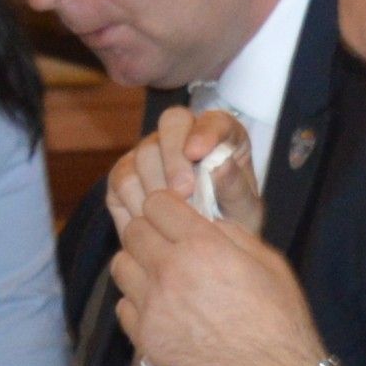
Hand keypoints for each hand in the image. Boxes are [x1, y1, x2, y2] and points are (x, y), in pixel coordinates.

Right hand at [105, 107, 258, 235]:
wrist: (203, 244)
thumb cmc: (231, 220)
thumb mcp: (243, 210)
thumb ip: (235, 188)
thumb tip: (222, 165)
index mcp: (221, 135)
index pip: (212, 120)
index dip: (204, 132)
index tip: (198, 153)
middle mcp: (184, 135)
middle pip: (171, 125)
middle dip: (174, 158)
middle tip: (183, 191)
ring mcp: (152, 151)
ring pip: (143, 153)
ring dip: (157, 186)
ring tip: (173, 215)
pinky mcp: (126, 172)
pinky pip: (122, 179)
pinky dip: (135, 201)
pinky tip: (152, 220)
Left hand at [112, 180, 323, 365]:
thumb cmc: (279, 323)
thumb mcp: (270, 264)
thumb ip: (232, 234)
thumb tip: (205, 223)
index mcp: (202, 247)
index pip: (157, 203)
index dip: (167, 206)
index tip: (175, 215)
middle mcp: (170, 272)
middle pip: (133, 231)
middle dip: (150, 230)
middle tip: (168, 244)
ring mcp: (153, 308)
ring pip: (121, 266)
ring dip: (139, 265)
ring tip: (161, 276)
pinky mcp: (145, 339)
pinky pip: (124, 306)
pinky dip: (138, 303)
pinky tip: (162, 308)